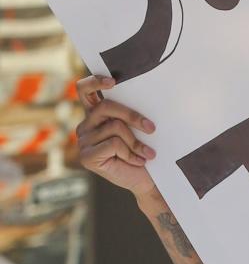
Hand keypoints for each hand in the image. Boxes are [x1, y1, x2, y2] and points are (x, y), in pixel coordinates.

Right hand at [76, 73, 156, 199]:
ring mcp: (83, 142)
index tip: (113, 81)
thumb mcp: (136, 128)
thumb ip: (128, 113)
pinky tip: (138, 162)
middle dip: (132, 116)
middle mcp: (85, 126)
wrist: (147, 182)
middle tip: (151, 128)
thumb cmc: (143, 153)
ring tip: (147, 153)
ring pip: (114, 126)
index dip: (94, 81)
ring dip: (136, 142)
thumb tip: (139, 96)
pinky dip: (130, 153)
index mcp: (94, 115)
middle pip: (106, 107)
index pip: (84, 90)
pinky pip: (114, 144)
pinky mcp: (87, 157)